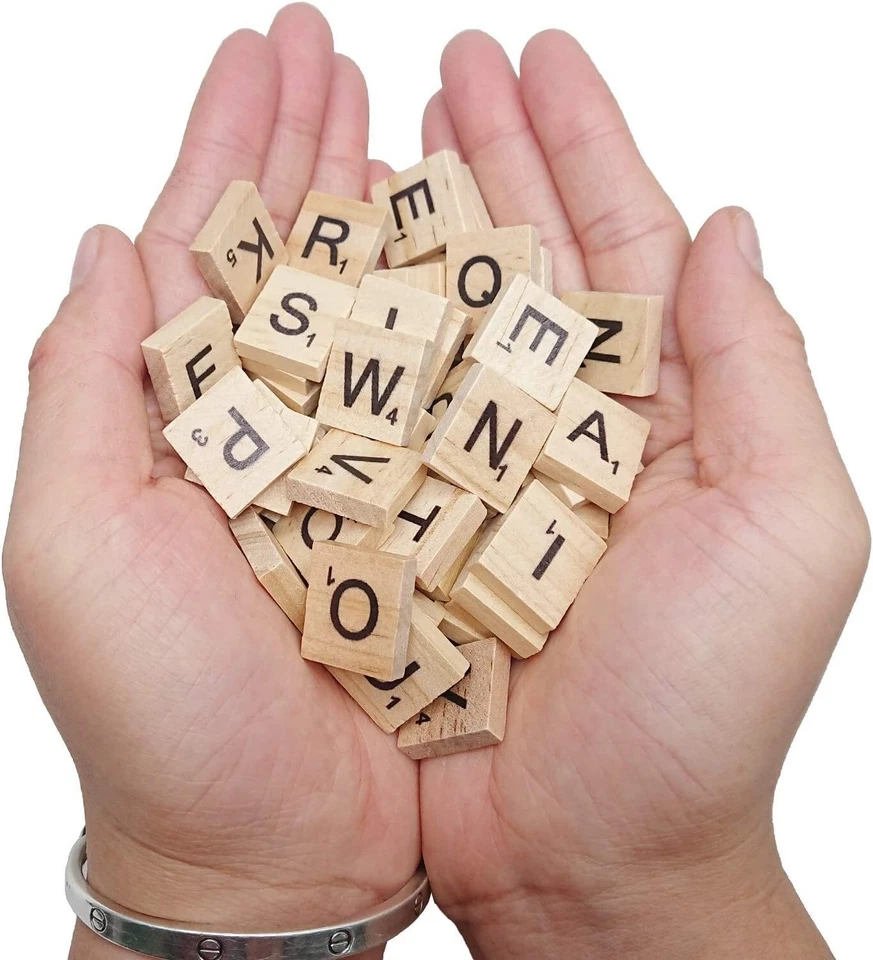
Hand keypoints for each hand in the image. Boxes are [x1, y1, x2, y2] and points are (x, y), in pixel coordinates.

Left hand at [3, 7, 416, 957]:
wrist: (272, 842)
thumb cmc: (164, 713)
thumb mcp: (76, 542)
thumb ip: (85, 383)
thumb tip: (106, 237)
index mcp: (176, 413)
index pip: (202, 241)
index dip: (228, 140)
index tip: (263, 50)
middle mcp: (270, 421)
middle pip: (294, 251)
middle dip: (311, 140)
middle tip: (336, 40)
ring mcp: (358, 459)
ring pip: (377, 304)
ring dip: (386, 202)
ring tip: (406, 103)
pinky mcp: (429, 510)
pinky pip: (446, 392)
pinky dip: (455, 314)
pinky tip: (468, 242)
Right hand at [416, 30, 867, 958]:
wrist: (594, 852)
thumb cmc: (700, 712)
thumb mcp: (789, 530)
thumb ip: (760, 371)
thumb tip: (727, 229)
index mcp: (657, 414)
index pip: (619, 245)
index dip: (583, 143)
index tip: (540, 57)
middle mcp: (561, 427)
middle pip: (521, 261)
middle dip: (489, 156)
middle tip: (448, 63)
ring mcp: (473, 472)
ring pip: (438, 320)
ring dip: (414, 224)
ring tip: (381, 130)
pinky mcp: (402, 527)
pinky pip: (371, 413)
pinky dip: (350, 338)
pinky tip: (324, 267)